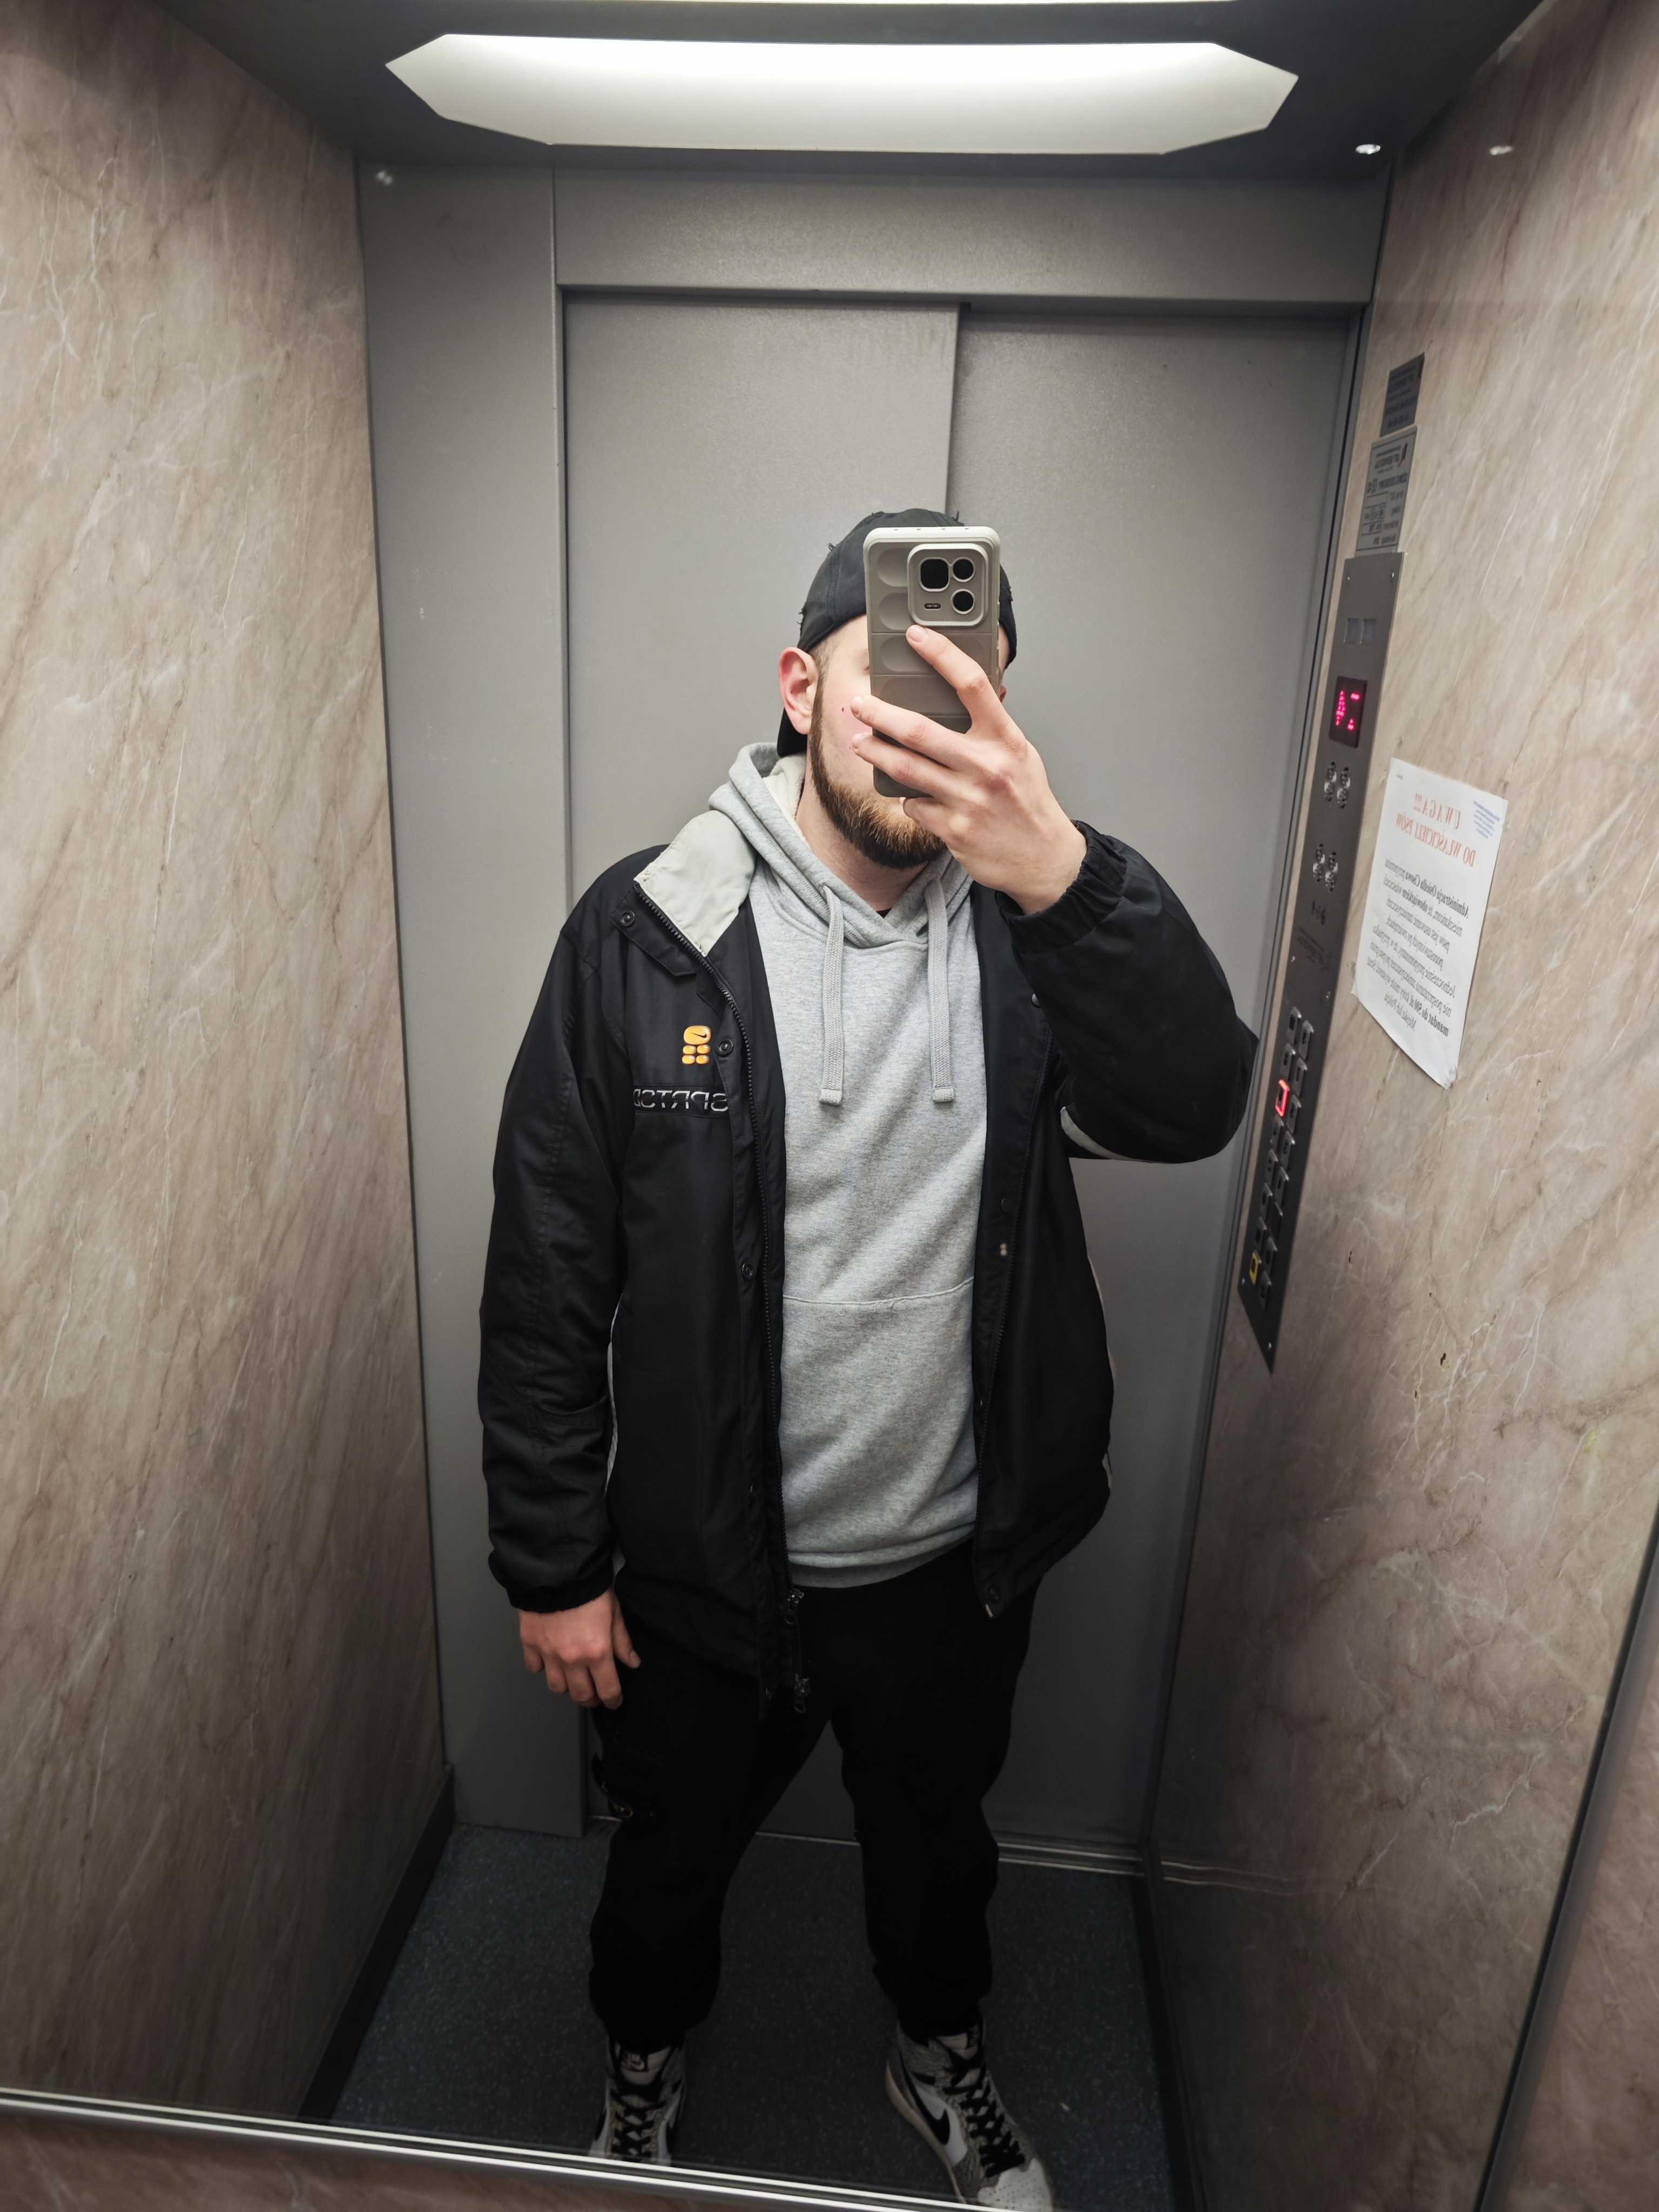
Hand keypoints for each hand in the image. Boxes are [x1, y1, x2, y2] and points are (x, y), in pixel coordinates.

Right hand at [519, 1588, 639, 1709]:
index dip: (613, 1700)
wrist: (557, 1570)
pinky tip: (549, 1660)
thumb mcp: (614, 1613)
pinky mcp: (530, 1644)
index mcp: (597, 1652)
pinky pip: (535, 1668)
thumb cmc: (589, 1588)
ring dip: (567, 1687)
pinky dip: (542, 1668)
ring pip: (557, 1687)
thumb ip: (622, 1642)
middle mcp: (572, 1659)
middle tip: (595, 1694)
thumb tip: (632, 1662)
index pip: (608, 1689)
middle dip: (591, 1699)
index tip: (614, 1701)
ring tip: (573, 1678)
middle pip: (581, 1695)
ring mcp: (549, 1654)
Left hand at [846, 625, 1086, 914]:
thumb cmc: (1028, 801)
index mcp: (1006, 739)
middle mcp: (987, 766)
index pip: (972, 684)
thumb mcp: (1019, 754)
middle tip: (860, 704)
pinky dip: (909, 798)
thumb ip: (990, 728)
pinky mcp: (953, 829)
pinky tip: (913, 795)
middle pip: (920, 730)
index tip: (916, 636)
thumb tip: (957, 696)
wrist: (1043, 858)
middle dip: (880, 714)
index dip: (941, 655)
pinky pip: (914, 805)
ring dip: (876, 753)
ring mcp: (968, 799)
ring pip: (906, 769)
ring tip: (861, 742)